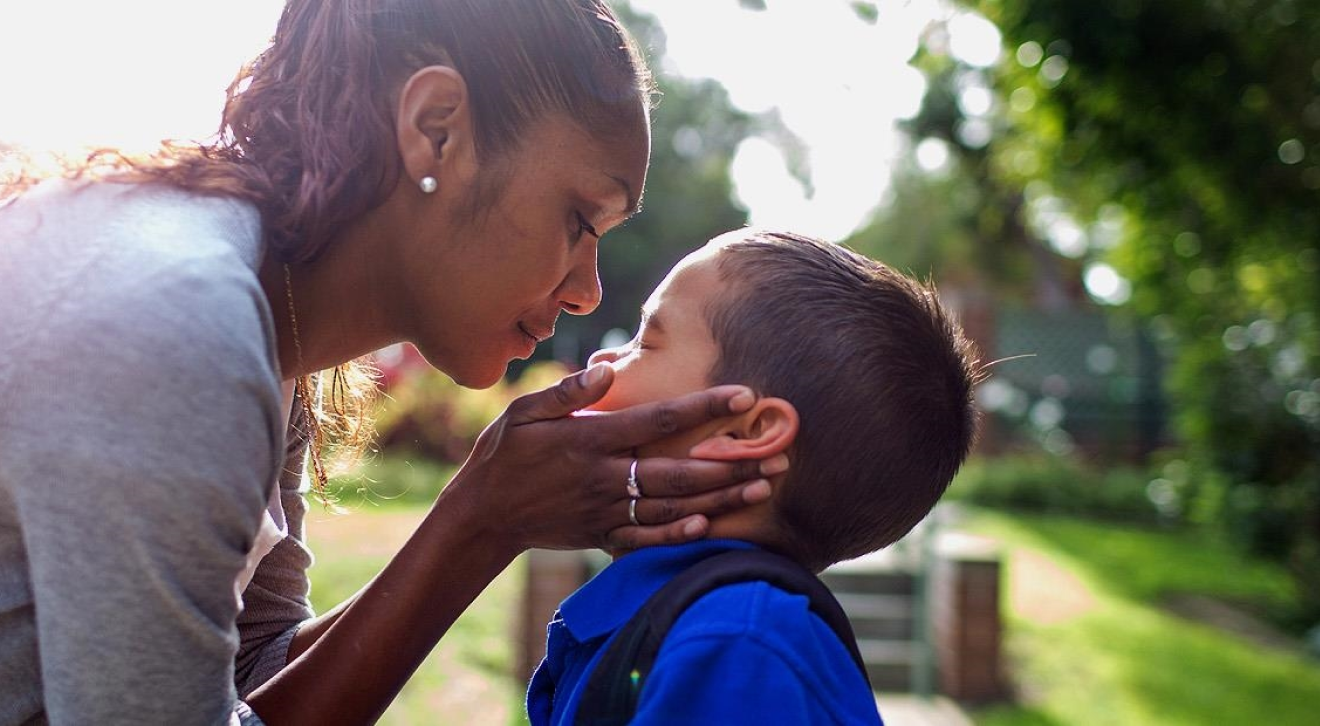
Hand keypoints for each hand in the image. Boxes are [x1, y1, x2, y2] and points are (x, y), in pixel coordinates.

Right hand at [445, 364, 781, 553]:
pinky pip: (647, 538)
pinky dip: (679, 533)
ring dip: (720, 497)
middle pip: (679, 470)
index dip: (704, 407)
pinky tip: (710, 524)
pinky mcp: (601, 535)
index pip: (658, 419)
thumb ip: (566, 392)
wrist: (482, 516)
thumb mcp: (523, 412)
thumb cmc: (504, 455)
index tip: (744, 394)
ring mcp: (605, 510)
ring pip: (672, 505)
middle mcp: (604, 477)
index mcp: (590, 439)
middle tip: (777, 455)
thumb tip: (606, 371)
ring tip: (762, 487)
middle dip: (730, 462)